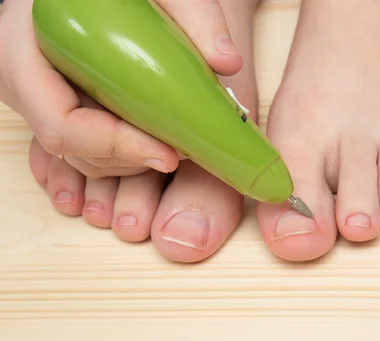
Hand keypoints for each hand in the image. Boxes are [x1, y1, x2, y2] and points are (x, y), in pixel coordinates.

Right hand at [0, 0, 242, 177]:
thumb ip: (192, 12)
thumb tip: (228, 62)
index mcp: (25, 51)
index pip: (60, 124)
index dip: (115, 147)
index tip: (167, 153)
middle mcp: (26, 83)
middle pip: (76, 148)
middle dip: (134, 158)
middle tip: (183, 150)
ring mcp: (41, 98)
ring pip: (83, 155)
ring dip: (134, 161)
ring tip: (177, 143)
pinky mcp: (61, 105)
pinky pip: (89, 146)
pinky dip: (127, 151)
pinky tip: (159, 139)